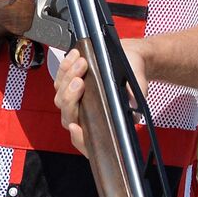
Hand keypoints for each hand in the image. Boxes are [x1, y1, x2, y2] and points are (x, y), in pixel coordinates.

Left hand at [54, 41, 148, 155]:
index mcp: (101, 122)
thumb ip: (136, 97)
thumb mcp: (138, 86)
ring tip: (82, 63)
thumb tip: (134, 109)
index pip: (85, 140)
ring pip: (61, 97)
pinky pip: (59, 79)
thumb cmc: (133, 76)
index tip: (76, 127)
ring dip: (68, 78)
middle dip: (71, 97)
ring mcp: (74, 100)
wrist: (130, 58)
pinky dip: (65, 67)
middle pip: (68, 115)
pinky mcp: (68, 84)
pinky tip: (74, 57)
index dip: (78, 138)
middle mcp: (84, 115)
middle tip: (80, 82)